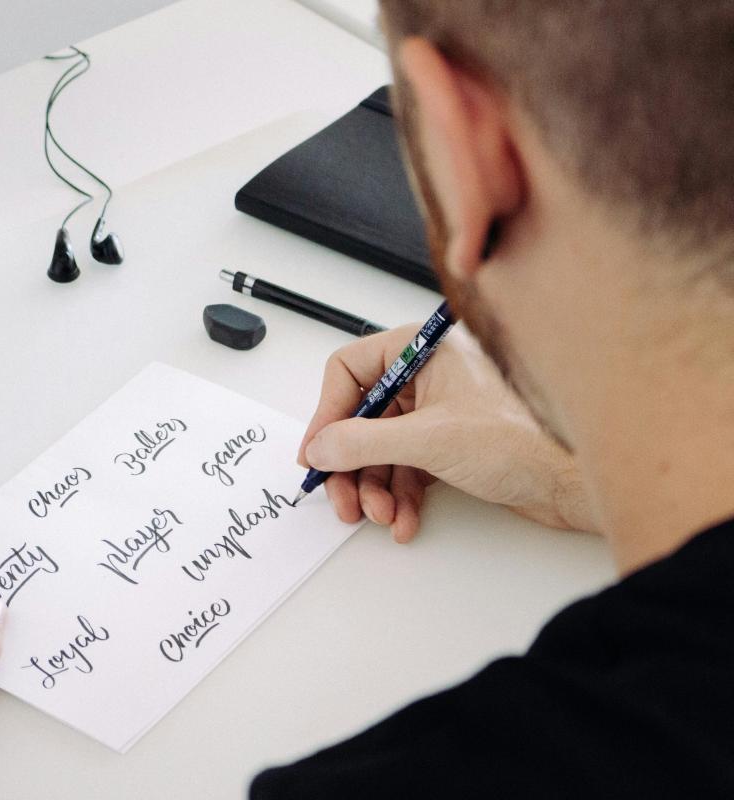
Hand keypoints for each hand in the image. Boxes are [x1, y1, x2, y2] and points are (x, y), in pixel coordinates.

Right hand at [298, 326, 595, 541]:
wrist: (577, 481)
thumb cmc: (525, 440)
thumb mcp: (429, 440)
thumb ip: (363, 442)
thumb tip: (320, 448)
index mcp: (423, 349)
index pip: (349, 370)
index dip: (327, 414)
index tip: (316, 454)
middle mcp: (428, 374)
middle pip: (360, 417)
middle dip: (351, 465)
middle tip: (343, 500)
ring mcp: (438, 410)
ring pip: (381, 448)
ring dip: (374, 487)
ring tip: (380, 515)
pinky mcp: (449, 444)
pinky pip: (405, 468)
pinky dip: (399, 496)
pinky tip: (404, 520)